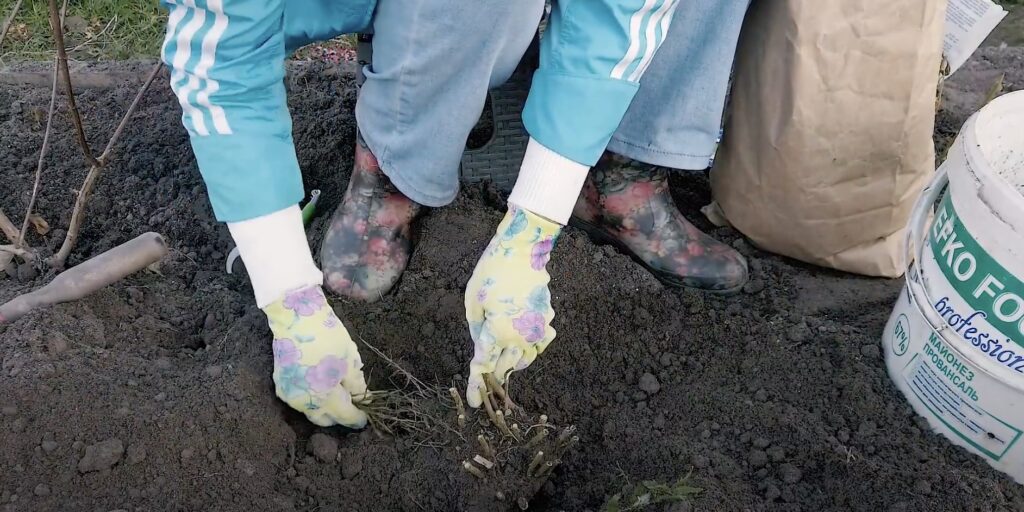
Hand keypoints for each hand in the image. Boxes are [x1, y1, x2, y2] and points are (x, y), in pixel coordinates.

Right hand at [264, 285, 368, 427]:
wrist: (295, 317)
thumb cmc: (328, 337)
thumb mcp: (349, 361)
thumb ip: (357, 386)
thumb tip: (364, 400)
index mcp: (324, 397)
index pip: (344, 416)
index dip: (357, 418)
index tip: (366, 415)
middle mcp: (304, 402)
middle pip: (325, 420)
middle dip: (339, 415)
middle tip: (352, 404)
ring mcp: (289, 395)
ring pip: (310, 411)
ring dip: (324, 407)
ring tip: (336, 392)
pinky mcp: (280, 386)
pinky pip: (299, 400)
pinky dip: (311, 398)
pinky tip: (320, 385)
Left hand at [464, 205, 561, 407]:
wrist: (522, 250)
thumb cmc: (491, 272)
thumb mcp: (473, 301)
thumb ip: (477, 330)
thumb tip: (482, 347)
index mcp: (497, 332)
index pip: (484, 366)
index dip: (476, 386)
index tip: (473, 403)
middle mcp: (520, 335)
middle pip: (504, 366)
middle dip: (493, 377)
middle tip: (484, 388)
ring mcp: (537, 328)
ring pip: (526, 358)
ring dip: (512, 364)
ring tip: (503, 368)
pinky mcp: (547, 319)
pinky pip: (541, 342)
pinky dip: (532, 349)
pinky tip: (522, 347)